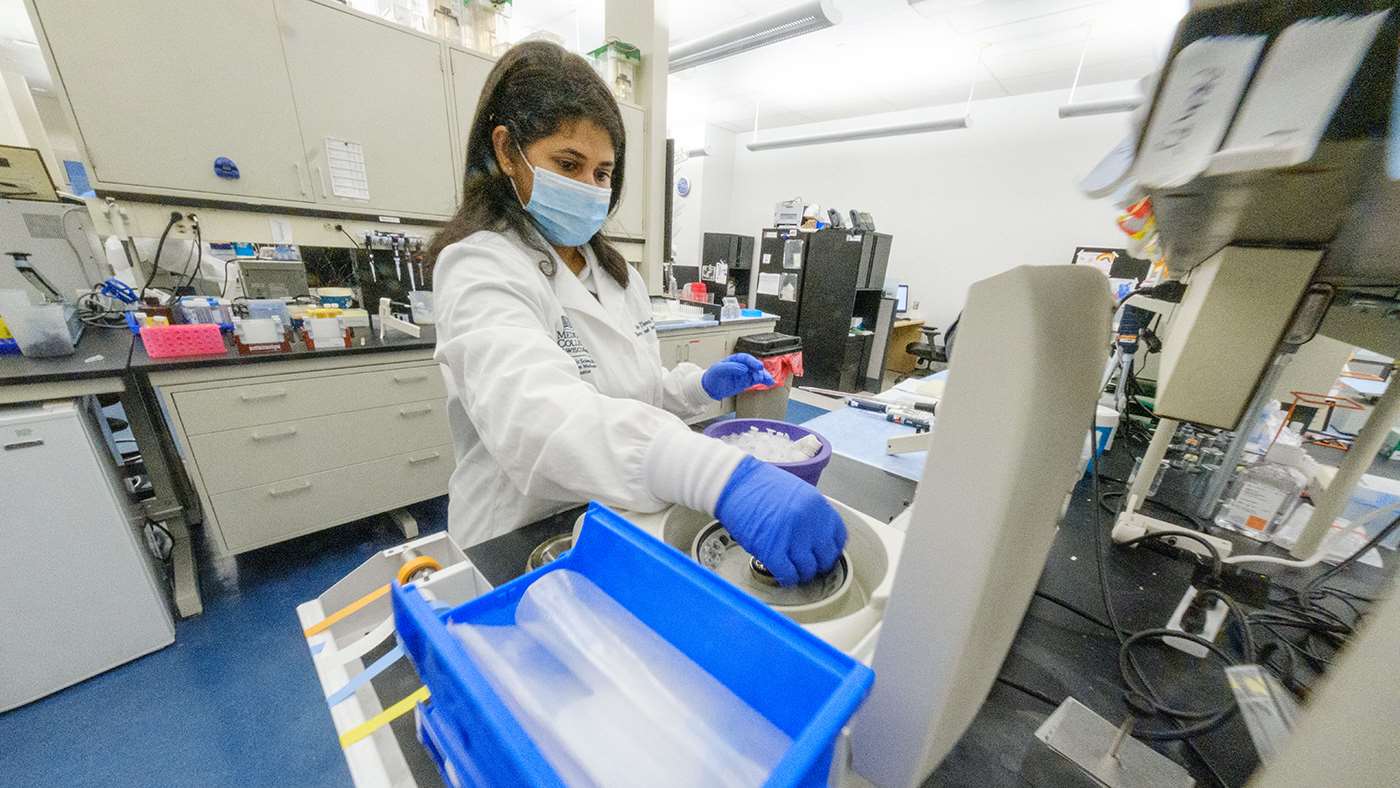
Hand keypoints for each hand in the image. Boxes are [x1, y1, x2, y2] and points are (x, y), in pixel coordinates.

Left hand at [701, 353, 774, 399]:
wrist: (710, 388)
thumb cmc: (712, 376)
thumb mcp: (718, 369)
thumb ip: (731, 367)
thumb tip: (743, 369)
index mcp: (734, 359)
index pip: (745, 358)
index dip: (752, 362)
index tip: (757, 366)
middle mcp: (741, 366)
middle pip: (753, 365)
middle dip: (759, 370)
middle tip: (762, 374)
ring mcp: (744, 374)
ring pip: (757, 373)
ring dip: (764, 376)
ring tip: (769, 380)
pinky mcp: (746, 382)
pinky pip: (756, 380)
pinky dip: (763, 381)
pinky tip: (769, 382)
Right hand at [714, 457, 845, 585]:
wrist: (735, 482)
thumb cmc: (761, 486)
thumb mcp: (798, 493)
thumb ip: (812, 514)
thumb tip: (817, 537)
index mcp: (818, 506)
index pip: (839, 537)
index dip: (831, 549)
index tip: (823, 553)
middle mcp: (810, 522)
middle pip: (826, 557)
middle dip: (818, 564)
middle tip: (808, 565)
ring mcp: (791, 537)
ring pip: (808, 569)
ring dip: (801, 573)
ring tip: (794, 571)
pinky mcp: (772, 550)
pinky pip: (788, 574)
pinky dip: (786, 578)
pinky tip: (782, 575)